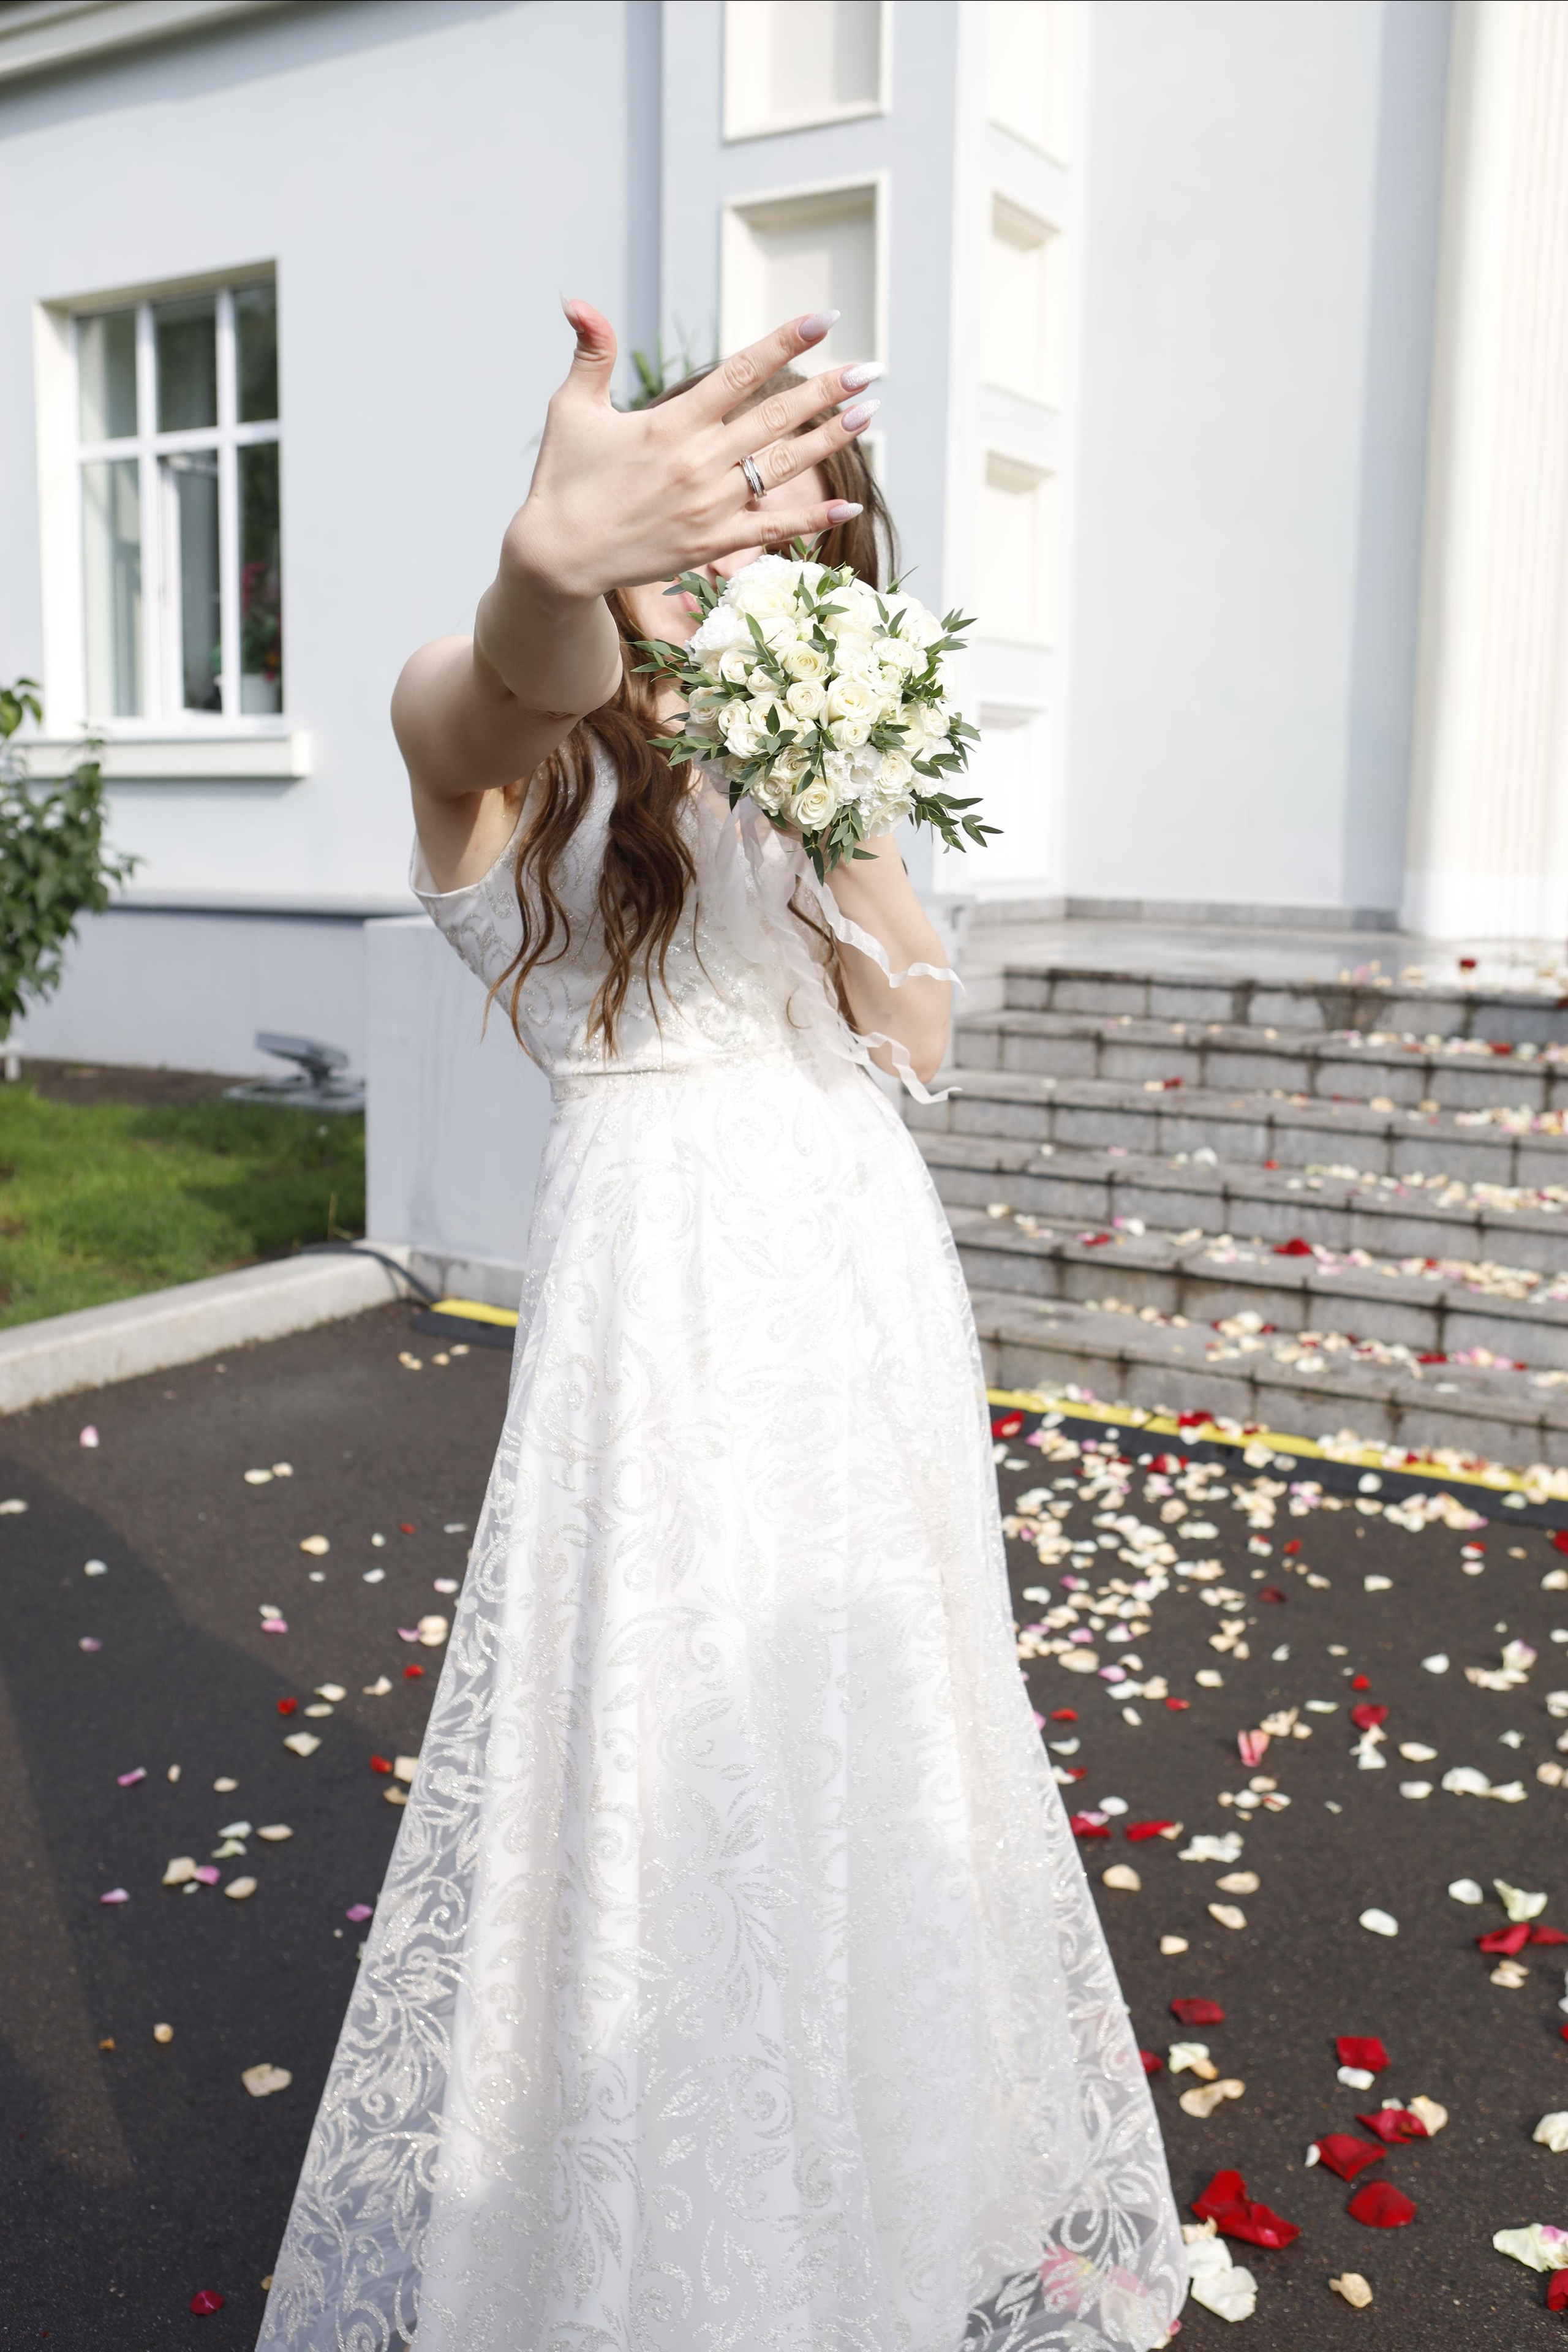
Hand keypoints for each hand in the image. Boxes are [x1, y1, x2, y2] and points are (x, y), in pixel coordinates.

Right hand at [505, 303, 876, 600]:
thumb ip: (589, 353)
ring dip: (830, 440)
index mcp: (671, 424)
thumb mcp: (571, 409)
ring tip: (868, 414)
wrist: (556, 558)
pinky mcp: (711, 545)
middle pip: (776, 417)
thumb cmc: (562, 481)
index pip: (739, 373)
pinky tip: (851, 505)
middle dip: (828, 390)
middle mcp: (698, 462)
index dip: (784, 343)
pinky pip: (773, 529)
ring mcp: (709, 506)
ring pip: (783, 466)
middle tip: (870, 370)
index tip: (824, 320)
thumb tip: (577, 301)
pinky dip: (813, 517)